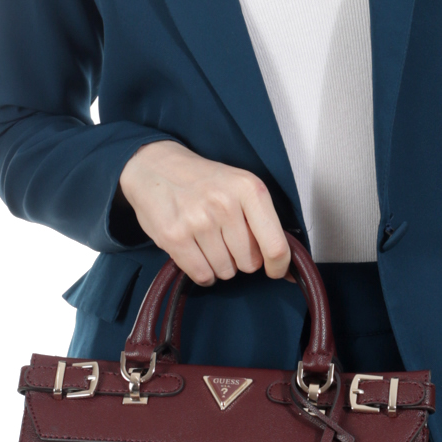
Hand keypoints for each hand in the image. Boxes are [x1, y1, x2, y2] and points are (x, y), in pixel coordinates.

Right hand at [118, 140, 290, 284]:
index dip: (279, 266)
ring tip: (208, 242)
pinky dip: (202, 272)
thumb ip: (264, 222)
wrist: (154, 166)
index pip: (275, 245)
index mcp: (249, 188)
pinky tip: (196, 253)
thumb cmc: (203, 181)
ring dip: (219, 265)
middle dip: (241, 259)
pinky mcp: (175, 236)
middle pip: (249, 263)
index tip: (275, 270)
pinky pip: (202, 274)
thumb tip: (287, 269)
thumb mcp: (240, 186)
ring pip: (226, 271)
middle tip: (226, 239)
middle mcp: (225, 203)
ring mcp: (198, 220)